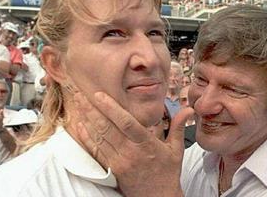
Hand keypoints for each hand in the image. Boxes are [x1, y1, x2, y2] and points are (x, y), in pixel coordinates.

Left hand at [74, 92, 193, 196]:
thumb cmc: (168, 173)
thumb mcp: (176, 149)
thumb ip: (178, 126)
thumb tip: (189, 109)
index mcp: (146, 145)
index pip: (127, 123)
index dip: (112, 108)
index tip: (99, 95)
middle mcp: (131, 152)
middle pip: (107, 128)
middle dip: (92, 109)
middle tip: (79, 92)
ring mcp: (119, 161)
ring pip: (99, 137)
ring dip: (87, 119)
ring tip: (77, 103)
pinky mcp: (112, 169)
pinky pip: (97, 150)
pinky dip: (87, 137)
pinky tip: (79, 125)